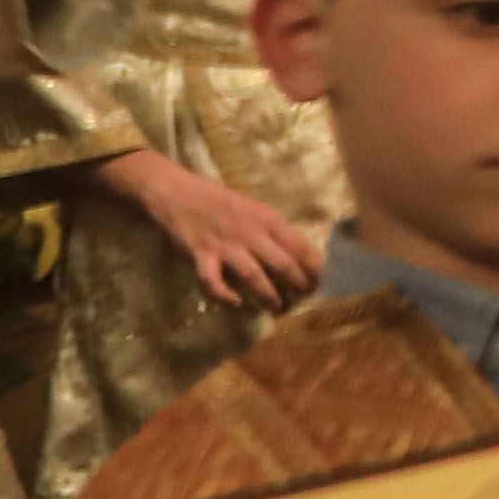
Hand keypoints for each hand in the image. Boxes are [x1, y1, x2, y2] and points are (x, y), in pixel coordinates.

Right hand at [106, 147, 329, 311]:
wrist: (177, 191)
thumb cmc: (219, 201)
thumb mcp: (253, 209)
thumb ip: (271, 230)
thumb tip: (298, 255)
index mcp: (266, 218)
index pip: (300, 246)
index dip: (315, 267)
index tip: (322, 281)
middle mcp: (250, 232)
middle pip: (283, 264)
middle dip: (298, 285)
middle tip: (304, 298)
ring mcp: (224, 244)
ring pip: (254, 276)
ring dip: (269, 296)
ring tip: (277, 308)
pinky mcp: (200, 254)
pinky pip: (213, 281)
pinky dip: (224, 295)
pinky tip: (235, 301)